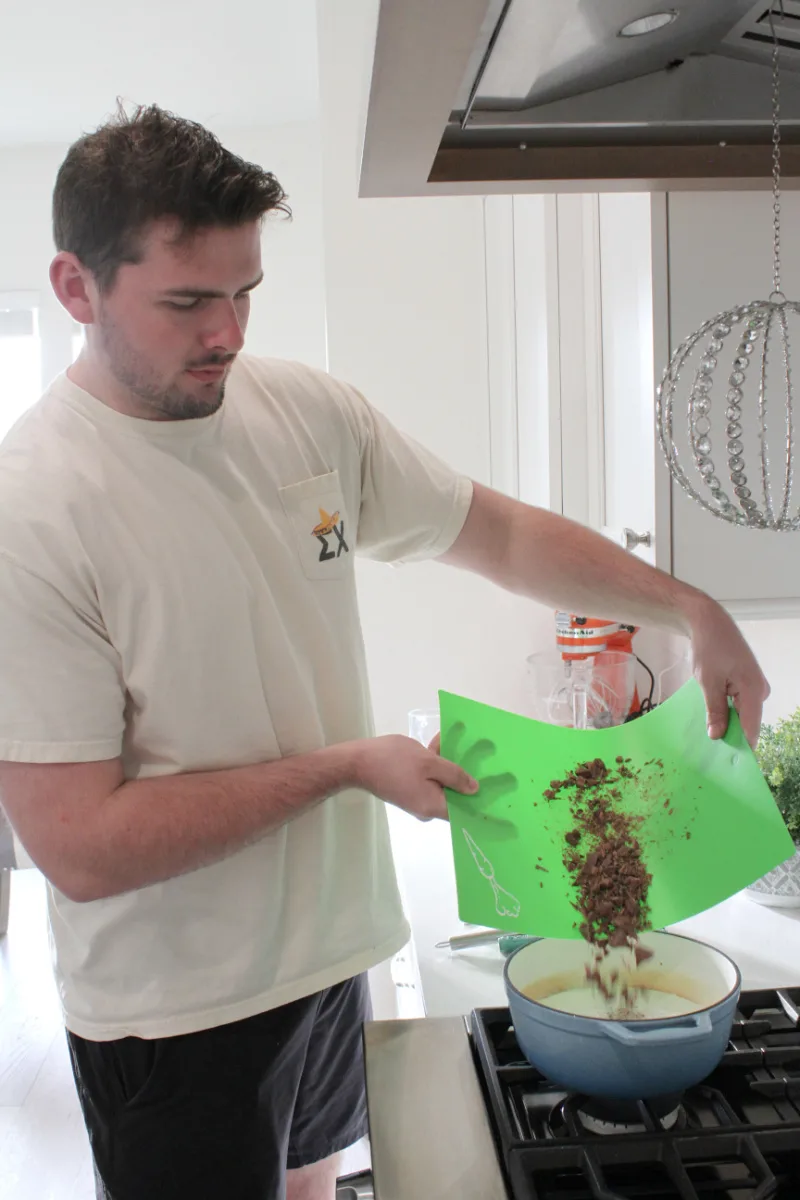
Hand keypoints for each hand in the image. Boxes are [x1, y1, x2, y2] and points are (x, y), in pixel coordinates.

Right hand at [349, 735, 477, 820]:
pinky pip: (427, 778)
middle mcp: (426, 808)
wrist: (355, 762)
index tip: (498, 791)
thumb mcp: (429, 762)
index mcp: (433, 807)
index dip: (480, 802)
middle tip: (479, 755)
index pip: (464, 812)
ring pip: (440, 782)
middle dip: (463, 774)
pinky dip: (432, 764)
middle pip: (453, 795)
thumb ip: (454, 775)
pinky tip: (437, 743)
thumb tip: (475, 790)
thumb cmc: (393, 761)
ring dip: (446, 763)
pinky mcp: (407, 789)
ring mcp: (415, 799)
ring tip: (455, 741)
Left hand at [688, 596, 769, 746]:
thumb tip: (717, 736)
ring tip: (708, 734)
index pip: (751, 729)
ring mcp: (755, 687)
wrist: (710, 622)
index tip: (727, 765)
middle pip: (747, 723)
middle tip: (709, 750)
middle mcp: (760, 691)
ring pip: (742, 715)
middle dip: (730, 735)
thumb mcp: (707, 681)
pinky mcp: (747, 684)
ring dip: (726, 722)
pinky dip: (726, 711)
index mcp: (754, 690)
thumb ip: (714, 710)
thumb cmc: (709, 648)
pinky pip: (739, 705)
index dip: (740, 747)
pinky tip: (712, 717)